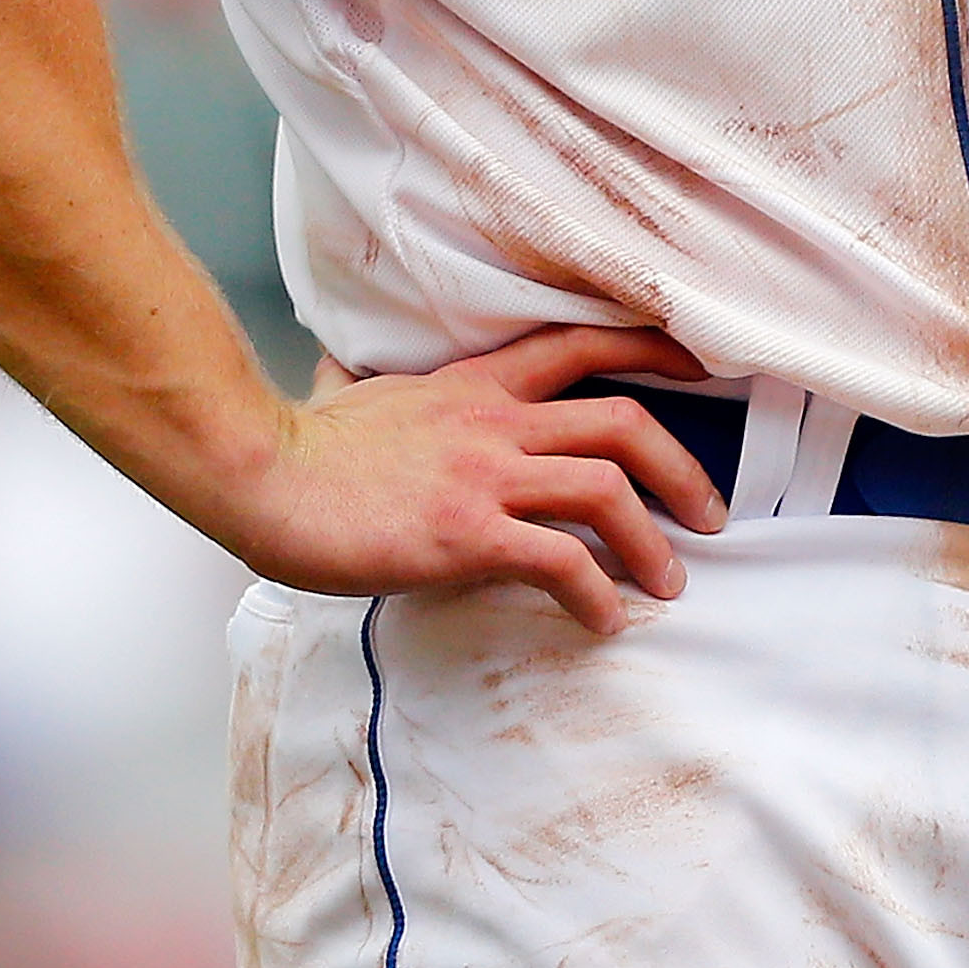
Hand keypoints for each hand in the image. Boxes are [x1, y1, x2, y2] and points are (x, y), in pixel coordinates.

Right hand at [243, 326, 727, 636]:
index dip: (649, 353)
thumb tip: (338, 371)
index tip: (698, 369)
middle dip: (682, 470)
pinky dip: (596, 594)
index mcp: (472, 386)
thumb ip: (363, 382)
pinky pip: (559, 560)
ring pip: (606, 488)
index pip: (578, 346)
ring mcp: (482, 475)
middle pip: (621, 422)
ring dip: (652, 541)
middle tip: (709, 515)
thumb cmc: (297, 448)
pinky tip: (600, 621)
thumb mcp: (347, 394)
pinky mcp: (465, 533)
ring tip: (668, 585)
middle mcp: (491, 422)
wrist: (259, 475)